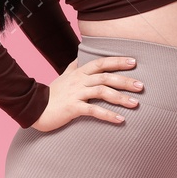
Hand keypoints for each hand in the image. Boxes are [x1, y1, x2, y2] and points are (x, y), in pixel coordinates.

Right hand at [30, 55, 144, 131]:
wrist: (35, 108)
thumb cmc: (52, 94)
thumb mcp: (63, 76)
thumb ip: (73, 67)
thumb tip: (78, 58)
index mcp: (79, 72)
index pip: (101, 63)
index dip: (117, 61)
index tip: (134, 62)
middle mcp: (79, 81)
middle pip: (105, 77)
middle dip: (125, 81)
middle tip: (141, 86)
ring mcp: (76, 94)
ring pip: (102, 92)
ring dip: (120, 98)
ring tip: (135, 104)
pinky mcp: (73, 108)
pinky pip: (94, 111)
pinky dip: (108, 115)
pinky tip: (120, 120)